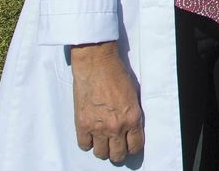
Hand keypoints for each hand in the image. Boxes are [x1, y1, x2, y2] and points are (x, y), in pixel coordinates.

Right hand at [70, 41, 143, 162]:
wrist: (96, 64)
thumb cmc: (116, 74)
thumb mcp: (134, 95)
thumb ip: (133, 113)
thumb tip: (131, 127)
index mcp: (132, 118)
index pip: (135, 146)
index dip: (132, 148)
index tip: (129, 145)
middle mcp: (116, 127)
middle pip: (118, 155)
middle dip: (118, 152)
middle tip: (115, 145)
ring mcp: (98, 128)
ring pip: (101, 154)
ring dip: (102, 148)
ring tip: (102, 140)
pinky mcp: (82, 124)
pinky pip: (84, 145)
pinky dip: (87, 142)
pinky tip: (90, 134)